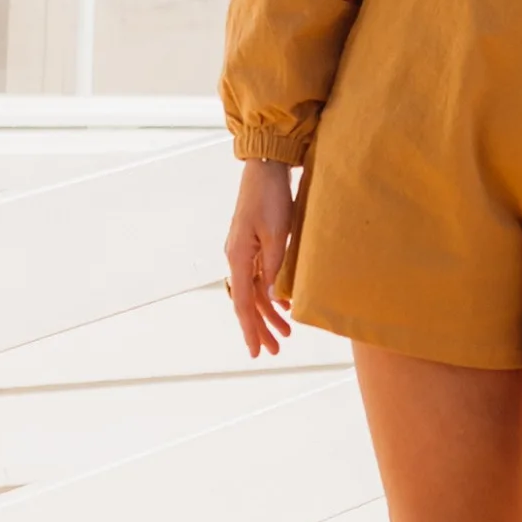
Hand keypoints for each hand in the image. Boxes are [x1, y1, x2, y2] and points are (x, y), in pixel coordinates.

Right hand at [224, 160, 295, 357]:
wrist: (266, 169)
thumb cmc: (271, 199)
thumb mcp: (276, 236)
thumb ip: (274, 269)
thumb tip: (271, 299)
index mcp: (238, 258)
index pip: (242, 304)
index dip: (250, 330)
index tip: (255, 352)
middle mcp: (236, 258)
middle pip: (246, 302)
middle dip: (261, 328)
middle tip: (275, 351)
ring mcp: (243, 251)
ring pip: (253, 292)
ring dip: (268, 313)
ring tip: (285, 333)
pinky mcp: (252, 245)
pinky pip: (258, 277)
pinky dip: (270, 294)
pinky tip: (284, 306)